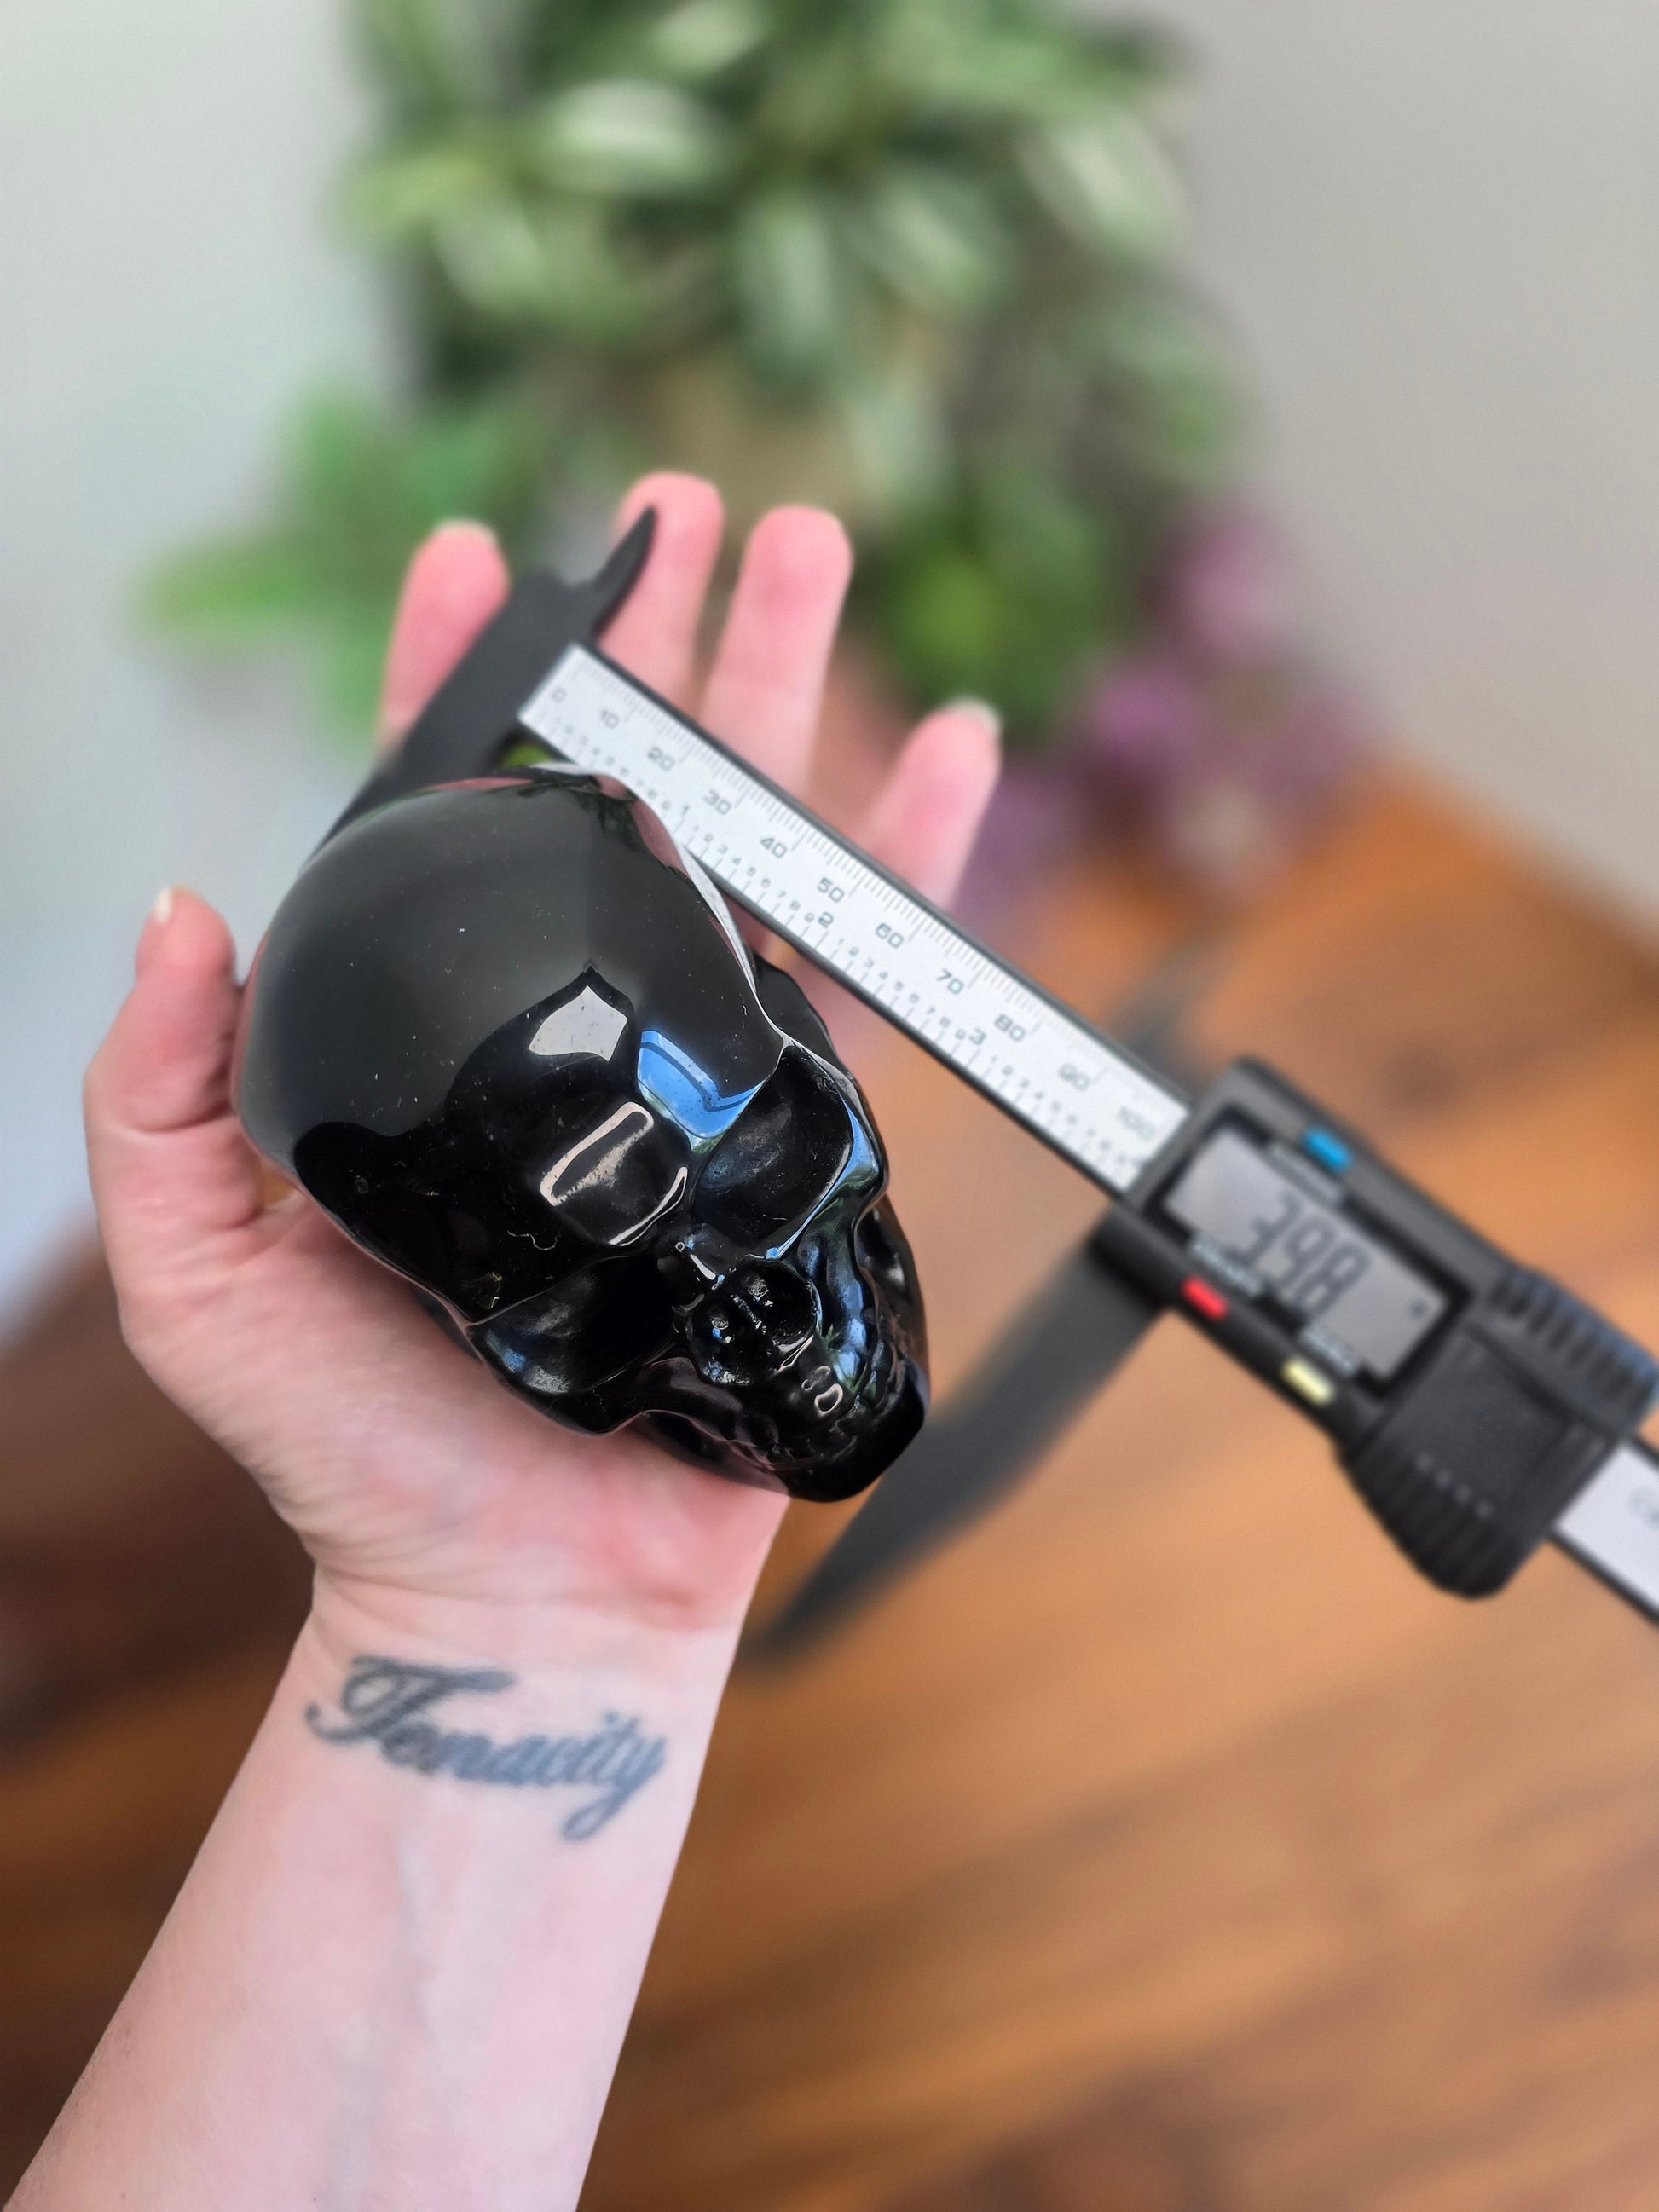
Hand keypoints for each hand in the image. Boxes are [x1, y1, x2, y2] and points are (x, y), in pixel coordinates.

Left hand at [84, 475, 999, 1657]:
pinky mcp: (789, 1125)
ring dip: (784, 689)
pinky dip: (916, 855)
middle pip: (618, 785)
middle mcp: (566, 1017)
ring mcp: (687, 1061)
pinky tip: (949, 745)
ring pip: (748, 837)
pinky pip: (867, 969)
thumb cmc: (353, 1448)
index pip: (441, 812)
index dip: (457, 673)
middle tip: (690, 503)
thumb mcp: (195, 1269)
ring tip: (808, 552)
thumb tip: (178, 904)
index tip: (477, 548)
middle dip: (655, 634)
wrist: (523, 1585)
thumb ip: (165, 1091)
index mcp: (433, 1023)